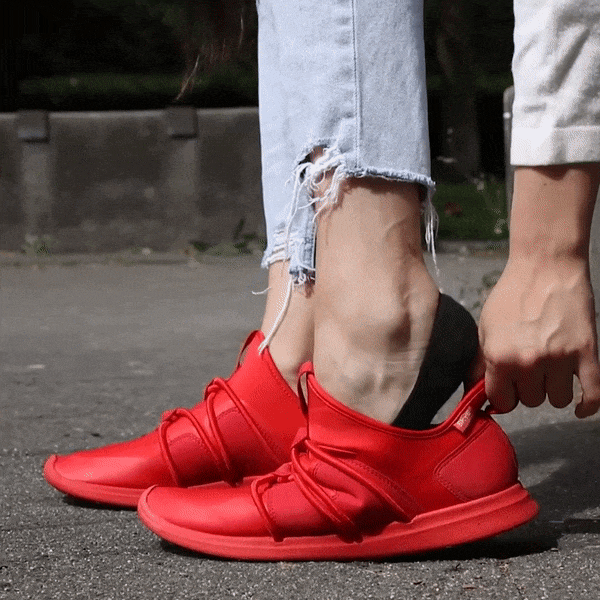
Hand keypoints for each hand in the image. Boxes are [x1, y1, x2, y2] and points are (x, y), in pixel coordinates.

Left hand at [477, 256, 599, 416]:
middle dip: (528, 389)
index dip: (503, 396)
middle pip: (531, 401)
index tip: (507, 388)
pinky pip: (593, 394)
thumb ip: (480, 363)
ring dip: (553, 390)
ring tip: (549, 369)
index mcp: (500, 356)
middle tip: (528, 369)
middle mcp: (529, 361)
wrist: (545, 267)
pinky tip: (580, 407)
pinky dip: (588, 406)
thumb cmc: (512, 296)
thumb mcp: (485, 328)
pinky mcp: (587, 352)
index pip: (501, 400)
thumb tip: (472, 392)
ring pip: (558, 400)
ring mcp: (560, 359)